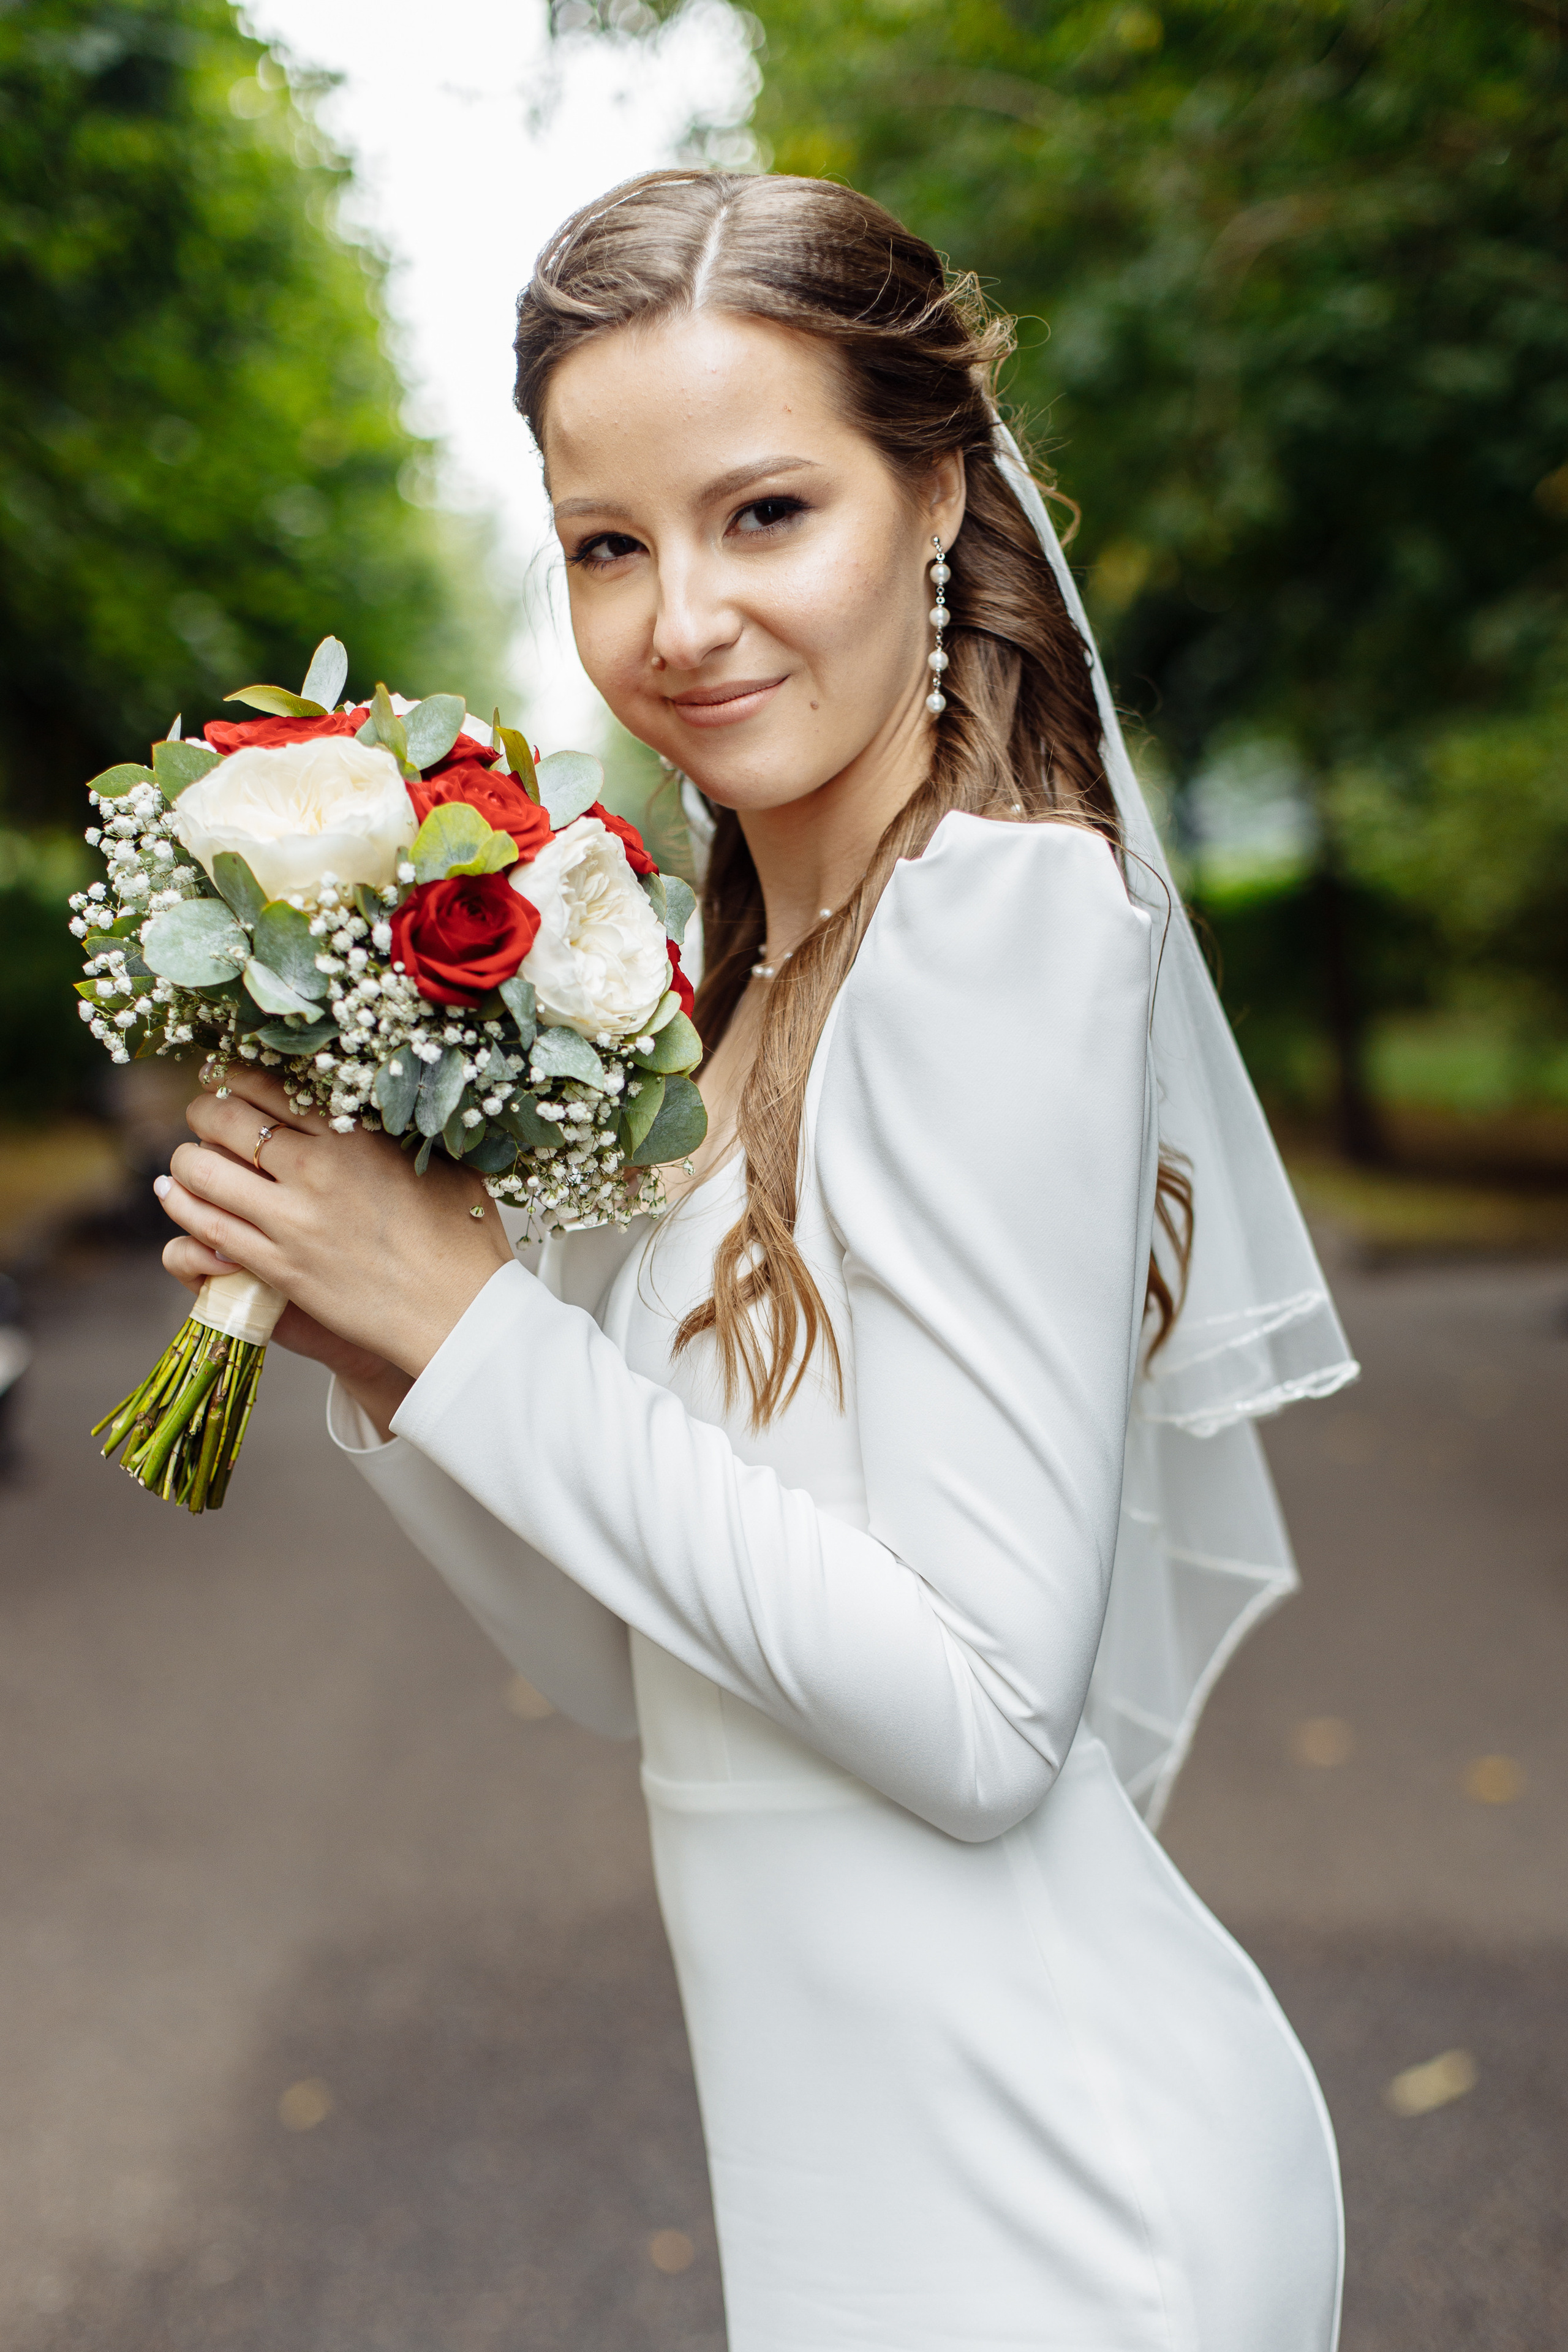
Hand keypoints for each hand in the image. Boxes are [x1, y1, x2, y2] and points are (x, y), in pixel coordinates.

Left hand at [156, 1066, 511, 1405]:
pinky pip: (206, 1227)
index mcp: (356, 1134)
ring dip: (185, 1159)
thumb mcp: (443, 1162)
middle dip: (204, 1110)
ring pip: (203, 1171)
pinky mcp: (277, 1267)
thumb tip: (385, 1097)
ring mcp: (292, 1220)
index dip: (238, 1076)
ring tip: (186, 1160)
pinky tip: (176, 1197)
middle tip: (204, 1114)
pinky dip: (183, 1206)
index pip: (271, 1085)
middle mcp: (317, 1168)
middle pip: (225, 1118)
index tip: (229, 1078)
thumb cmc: (463, 1237)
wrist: (458, 1313)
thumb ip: (402, 1129)